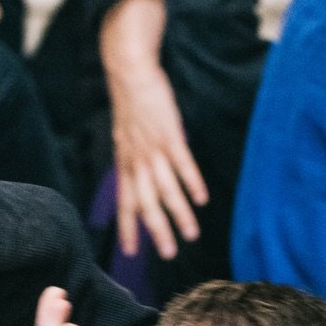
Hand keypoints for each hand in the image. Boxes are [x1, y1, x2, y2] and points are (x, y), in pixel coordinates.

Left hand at [101, 0, 207, 259]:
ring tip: (191, 235)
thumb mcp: (125, 134)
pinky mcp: (169, 134)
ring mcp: (152, 149)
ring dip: (179, 214)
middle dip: (157, 231)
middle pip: (146, 203)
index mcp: (125, 162)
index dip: (127, 227)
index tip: (131, 251)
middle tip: (168, 255)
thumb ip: (132, 157)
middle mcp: (136, 160)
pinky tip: (201, 199)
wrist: (128, 70)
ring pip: (166, 189)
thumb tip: (140, 173)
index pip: (125, 202)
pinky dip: (192, 182)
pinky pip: (182, 164)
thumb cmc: (130, 101)